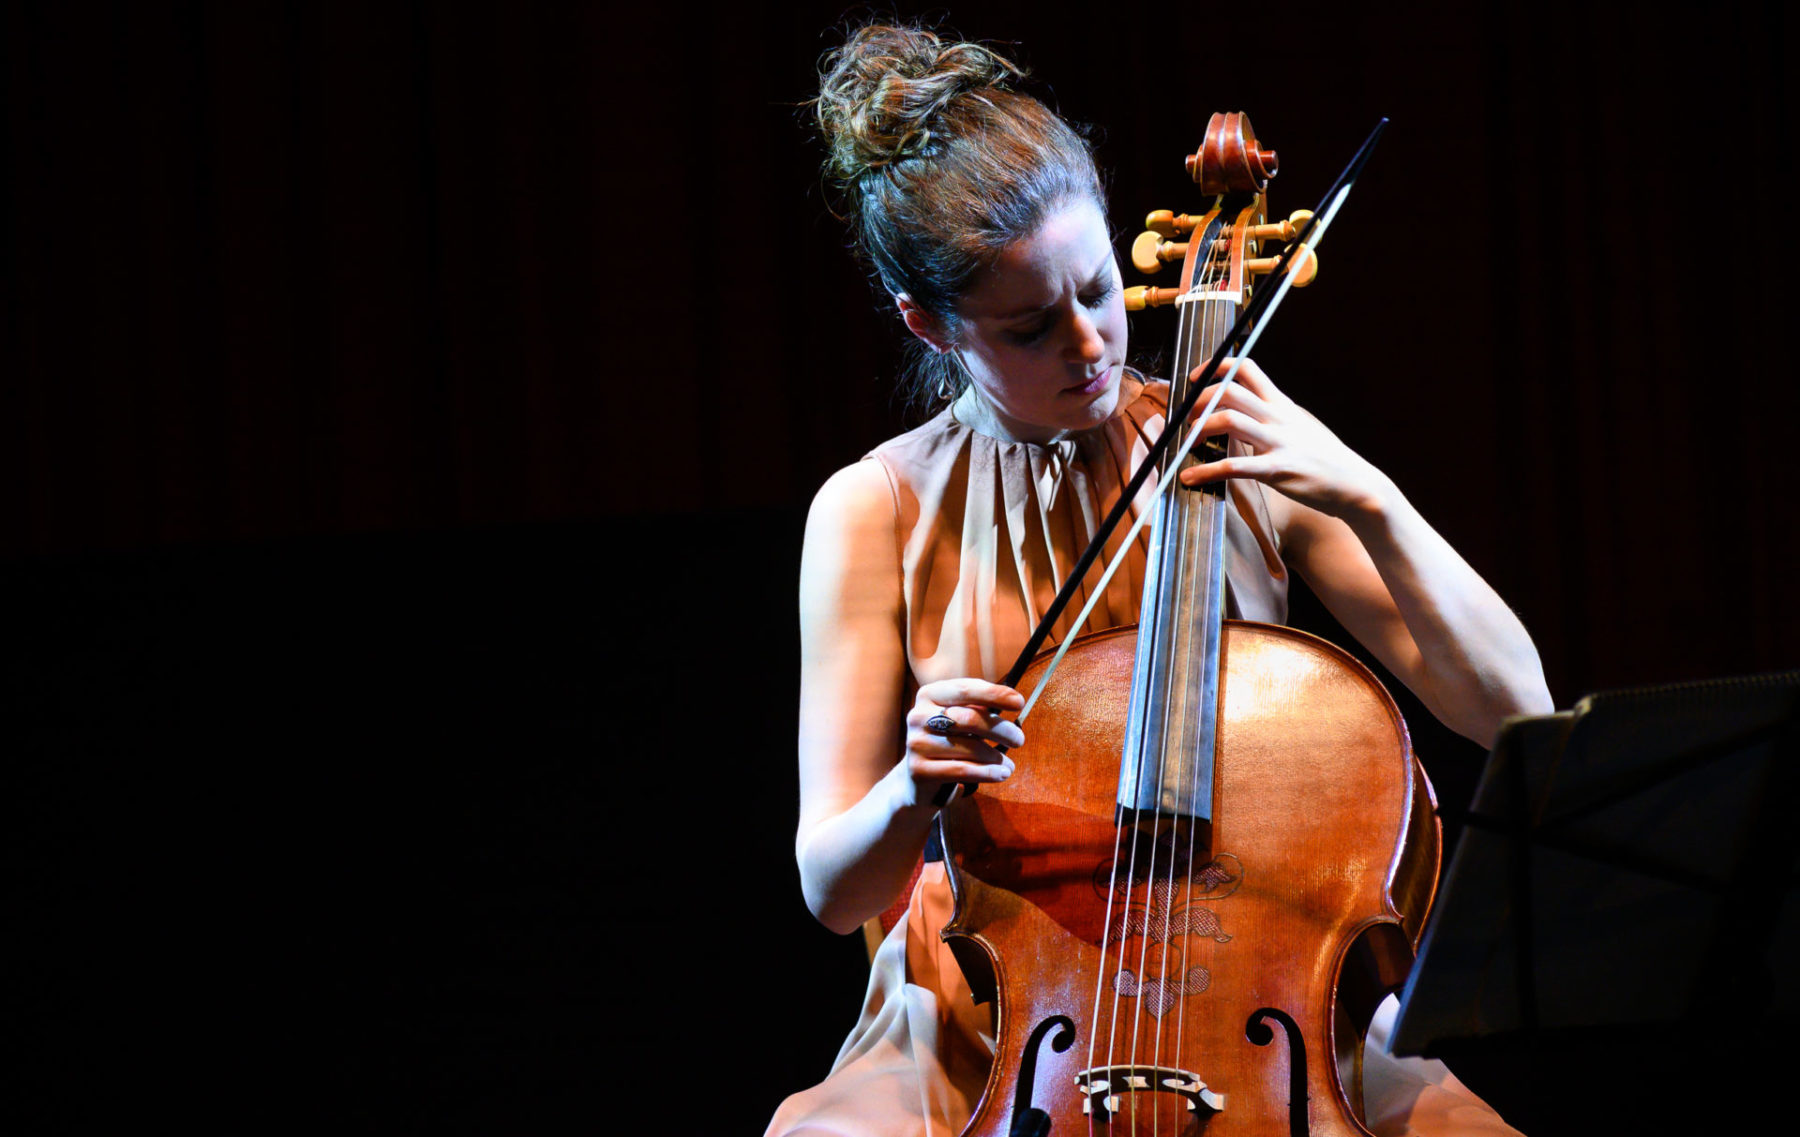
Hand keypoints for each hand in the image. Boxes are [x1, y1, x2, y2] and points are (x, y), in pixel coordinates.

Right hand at [900, 678, 1023, 804]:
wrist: (916, 777)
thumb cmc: (946, 743)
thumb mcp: (957, 719)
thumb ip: (978, 708)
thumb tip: (1013, 701)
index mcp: (929, 695)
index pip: (965, 689)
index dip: (995, 694)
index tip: (1019, 702)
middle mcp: (918, 716)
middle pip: (970, 719)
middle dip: (1001, 730)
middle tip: (1019, 740)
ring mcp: (916, 743)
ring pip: (969, 748)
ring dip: (996, 758)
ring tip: (1009, 765)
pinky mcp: (918, 770)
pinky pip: (962, 770)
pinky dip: (988, 773)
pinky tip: (1001, 774)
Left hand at [1176, 358, 1393, 518]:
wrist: (1356, 484)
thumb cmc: (1324, 458)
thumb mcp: (1299, 425)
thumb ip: (1272, 416)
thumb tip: (1243, 411)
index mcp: (1282, 404)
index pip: (1247, 368)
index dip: (1216, 367)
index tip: (1196, 378)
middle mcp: (1278, 417)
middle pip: (1230, 391)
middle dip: (1199, 401)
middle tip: (1186, 417)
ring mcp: (1278, 443)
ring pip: (1229, 421)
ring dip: (1199, 430)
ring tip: (1187, 443)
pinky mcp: (1277, 471)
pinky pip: (1234, 466)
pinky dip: (1206, 471)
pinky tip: (1190, 478)